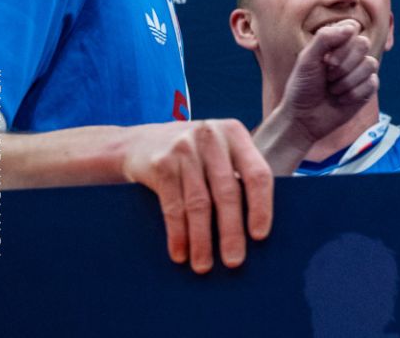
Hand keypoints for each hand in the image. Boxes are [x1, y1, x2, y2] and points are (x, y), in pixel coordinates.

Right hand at [118, 118, 272, 272]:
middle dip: (231, 231)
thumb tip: (257, 229)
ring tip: (204, 265)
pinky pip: (173, 206)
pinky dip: (177, 233)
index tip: (260, 236)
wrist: (138, 142)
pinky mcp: (160, 164)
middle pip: (227, 192)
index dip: (261, 206)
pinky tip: (180, 253)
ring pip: (198, 203)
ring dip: (202, 239)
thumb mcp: (218, 153)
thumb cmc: (192, 155)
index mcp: (235, 134)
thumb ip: (237, 175)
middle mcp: (211, 138)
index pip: (257, 173)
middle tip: (234, 261)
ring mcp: (184, 148)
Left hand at [259, 19, 377, 167]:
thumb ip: (325, 38)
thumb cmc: (302, 87)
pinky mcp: (368, 88)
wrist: (304, 118)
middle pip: (364, 44)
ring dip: (347, 82)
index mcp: (336, 43)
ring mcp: (361, 71)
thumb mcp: (306, 60)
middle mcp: (351, 54)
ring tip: (333, 90)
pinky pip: (372, 83)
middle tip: (328, 76)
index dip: (343, 43)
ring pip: (371, 64)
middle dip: (344, 64)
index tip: (327, 60)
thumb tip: (353, 27)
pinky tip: (341, 99)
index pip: (352, 28)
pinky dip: (353, 94)